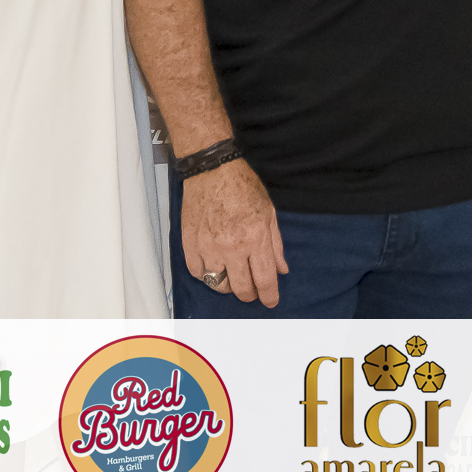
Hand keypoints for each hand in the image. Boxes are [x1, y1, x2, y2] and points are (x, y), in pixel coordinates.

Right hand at [180, 157, 288, 306]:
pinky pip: (197, 272)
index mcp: (255, 237)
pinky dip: (206, 274)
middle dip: (249, 294)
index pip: (264, 279)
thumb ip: (276, 245)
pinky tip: (213, 265)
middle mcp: (231, 246)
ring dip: (227, 284)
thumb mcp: (269, 212)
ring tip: (232, 274)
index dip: (269, 296)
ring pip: (217, 284)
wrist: (212, 170)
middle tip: (252, 290)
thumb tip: (282, 270)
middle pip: (241, 288)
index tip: (270, 301)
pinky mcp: (189, 243)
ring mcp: (208, 246)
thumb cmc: (243, 187)